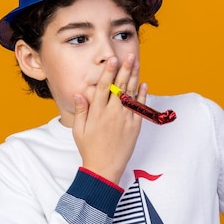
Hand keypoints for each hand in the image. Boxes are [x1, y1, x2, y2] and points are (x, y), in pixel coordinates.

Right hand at [72, 54, 146, 182]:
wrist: (105, 168)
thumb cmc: (90, 149)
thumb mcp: (79, 129)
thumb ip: (81, 110)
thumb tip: (80, 93)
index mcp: (97, 112)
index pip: (104, 87)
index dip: (108, 72)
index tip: (112, 60)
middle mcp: (112, 113)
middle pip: (120, 87)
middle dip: (125, 70)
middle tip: (129, 56)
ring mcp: (125, 119)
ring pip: (131, 94)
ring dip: (135, 77)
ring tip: (137, 64)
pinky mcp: (135, 127)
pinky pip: (140, 108)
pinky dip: (142, 95)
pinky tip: (144, 84)